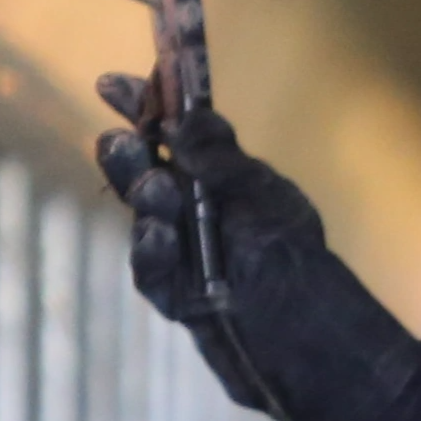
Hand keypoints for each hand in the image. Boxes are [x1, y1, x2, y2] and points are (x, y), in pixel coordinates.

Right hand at [92, 95, 419, 420]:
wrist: (309, 336)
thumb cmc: (295, 257)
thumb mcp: (265, 198)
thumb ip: (222, 160)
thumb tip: (185, 116)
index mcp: (216, 173)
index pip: (171, 129)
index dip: (141, 104)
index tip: (110, 84)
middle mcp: (190, 205)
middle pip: (141, 167)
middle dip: (128, 151)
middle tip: (125, 140)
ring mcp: (177, 249)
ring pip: (141, 213)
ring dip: (143, 193)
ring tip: (157, 187)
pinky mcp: (171, 292)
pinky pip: (148, 267)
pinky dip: (151, 249)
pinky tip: (159, 235)